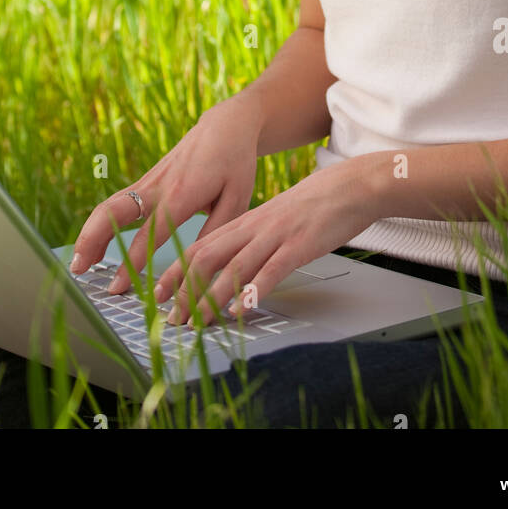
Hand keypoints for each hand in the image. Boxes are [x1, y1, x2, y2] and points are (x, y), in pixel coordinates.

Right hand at [69, 94, 261, 291]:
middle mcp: (158, 186)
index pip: (149, 233)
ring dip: (89, 234)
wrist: (226, 126)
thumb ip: (215, 232)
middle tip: (79, 270)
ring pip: (108, 206)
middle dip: (92, 240)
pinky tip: (95, 245)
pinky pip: (117, 203)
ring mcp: (149, 181)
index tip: (116, 287)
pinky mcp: (146, 180)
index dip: (131, 261)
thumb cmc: (235, 164)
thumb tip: (194, 267)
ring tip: (79, 264)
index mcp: (182, 194)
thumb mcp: (237, 200)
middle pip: (113, 211)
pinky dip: (101, 225)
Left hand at [155, 155, 376, 324]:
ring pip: (234, 268)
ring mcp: (275, 236)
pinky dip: (253, 291)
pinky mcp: (299, 245)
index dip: (175, 272)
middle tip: (171, 318)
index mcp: (244, 223)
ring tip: (197, 322)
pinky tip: (241, 310)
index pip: (198, 247)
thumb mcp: (274, 219)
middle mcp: (253, 228)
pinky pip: (271, 270)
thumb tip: (229, 268)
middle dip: (185, 290)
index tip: (156, 296)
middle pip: (207, 258)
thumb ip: (251, 240)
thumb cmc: (314, 206)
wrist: (351, 186)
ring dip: (211, 298)